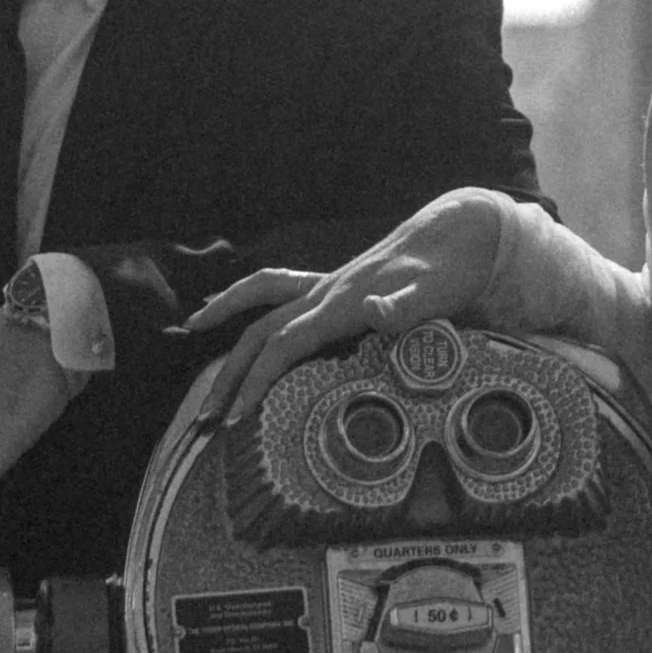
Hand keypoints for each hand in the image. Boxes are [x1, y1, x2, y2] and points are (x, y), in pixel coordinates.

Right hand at [190, 192, 519, 429]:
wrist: (456, 231)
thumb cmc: (447, 270)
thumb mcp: (436, 293)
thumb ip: (406, 306)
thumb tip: (375, 310)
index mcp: (340, 303)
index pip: (285, 345)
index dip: (259, 380)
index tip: (239, 418)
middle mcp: (323, 292)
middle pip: (260, 333)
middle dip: (230, 375)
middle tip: (208, 420)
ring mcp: (325, 286)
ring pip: (261, 307)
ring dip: (226, 327)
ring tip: (195, 342)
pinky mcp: (333, 284)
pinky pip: (276, 289)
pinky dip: (247, 297)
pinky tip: (230, 304)